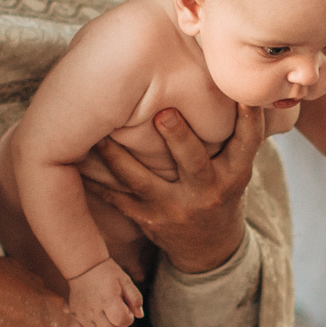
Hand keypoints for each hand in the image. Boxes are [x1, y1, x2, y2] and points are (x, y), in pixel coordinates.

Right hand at [65, 258, 143, 326]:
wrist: (85, 267)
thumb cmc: (108, 273)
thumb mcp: (126, 281)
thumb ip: (135, 298)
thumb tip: (139, 315)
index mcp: (108, 299)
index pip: (121, 320)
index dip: (128, 318)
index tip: (127, 310)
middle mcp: (94, 310)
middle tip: (119, 315)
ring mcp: (83, 315)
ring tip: (109, 323)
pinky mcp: (75, 318)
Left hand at [82, 105, 258, 273]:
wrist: (210, 249)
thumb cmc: (223, 191)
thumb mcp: (237, 167)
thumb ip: (234, 132)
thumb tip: (230, 77)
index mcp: (235, 174)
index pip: (246, 142)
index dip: (249, 118)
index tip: (242, 94)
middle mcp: (208, 191)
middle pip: (194, 163)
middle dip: (179, 138)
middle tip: (163, 113)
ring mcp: (176, 208)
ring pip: (144, 182)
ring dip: (120, 159)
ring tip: (102, 136)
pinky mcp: (150, 219)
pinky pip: (119, 200)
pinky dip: (97, 184)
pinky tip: (76, 165)